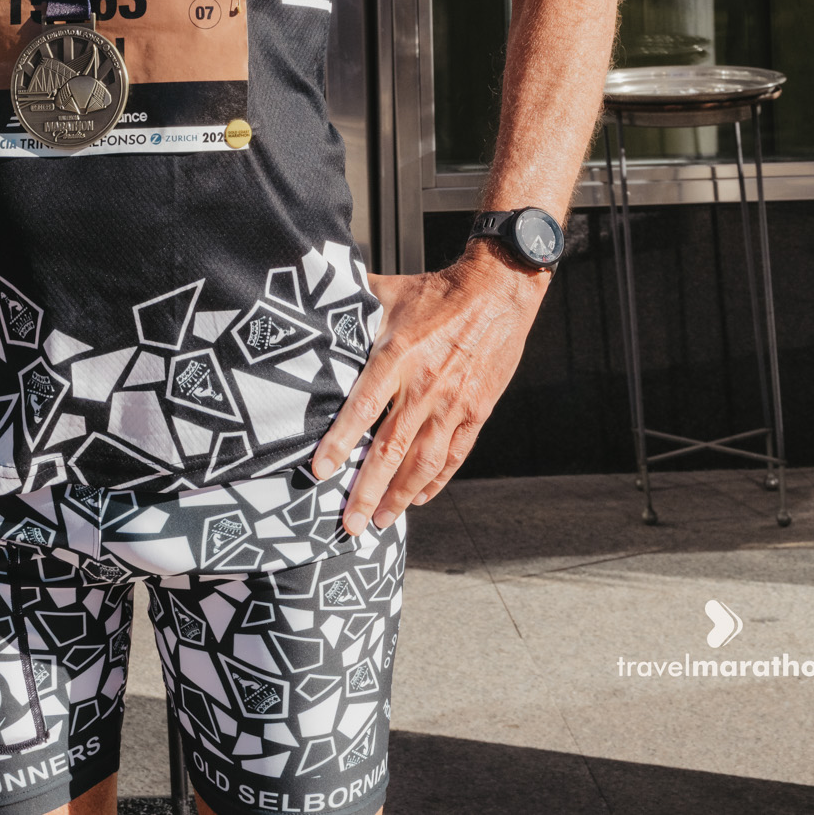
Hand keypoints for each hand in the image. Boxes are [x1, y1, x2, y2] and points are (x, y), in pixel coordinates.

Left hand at [311, 245, 547, 534]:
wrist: (498, 291)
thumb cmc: (438, 292)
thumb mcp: (388, 291)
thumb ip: (352, 306)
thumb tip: (315, 304)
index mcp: (397, 355)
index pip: (363, 407)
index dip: (341, 441)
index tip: (321, 470)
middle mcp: (424, 385)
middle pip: (392, 449)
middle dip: (367, 490)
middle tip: (349, 523)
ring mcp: (453, 403)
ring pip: (424, 463)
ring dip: (400, 497)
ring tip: (381, 522)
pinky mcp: (477, 412)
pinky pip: (454, 456)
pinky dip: (436, 483)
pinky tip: (420, 499)